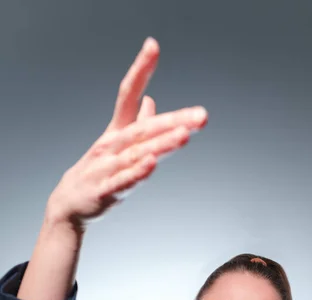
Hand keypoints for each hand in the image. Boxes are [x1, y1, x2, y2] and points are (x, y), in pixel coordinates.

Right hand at [46, 37, 207, 226]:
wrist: (70, 203)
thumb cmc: (98, 171)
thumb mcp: (116, 144)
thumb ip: (136, 122)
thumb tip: (151, 101)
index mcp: (117, 130)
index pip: (127, 93)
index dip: (140, 69)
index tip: (153, 46)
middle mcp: (111, 144)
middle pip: (144, 127)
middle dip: (174, 120)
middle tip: (201, 115)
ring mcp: (107, 167)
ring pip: (137, 152)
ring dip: (161, 144)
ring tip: (184, 135)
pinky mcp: (105, 190)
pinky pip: (123, 181)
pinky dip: (137, 173)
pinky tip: (152, 164)